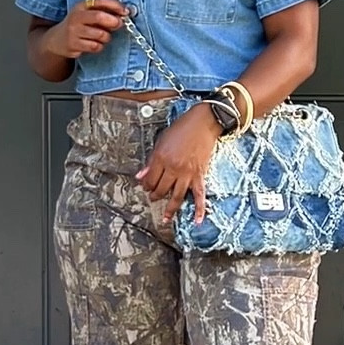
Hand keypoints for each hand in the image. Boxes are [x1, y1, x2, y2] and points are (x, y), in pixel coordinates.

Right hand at [47, 0, 128, 59]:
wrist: (57, 40)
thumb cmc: (79, 26)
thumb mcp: (88, 14)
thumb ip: (104, 12)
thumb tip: (126, 13)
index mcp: (81, 6)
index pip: (100, 1)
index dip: (115, 5)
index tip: (125, 11)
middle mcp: (76, 16)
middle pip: (99, 16)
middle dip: (113, 21)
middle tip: (119, 24)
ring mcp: (74, 31)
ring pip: (100, 34)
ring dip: (106, 37)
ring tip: (103, 36)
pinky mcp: (73, 44)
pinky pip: (95, 46)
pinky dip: (99, 46)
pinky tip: (94, 44)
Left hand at [136, 103, 219, 223]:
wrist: (203, 123)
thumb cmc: (181, 129)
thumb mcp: (161, 141)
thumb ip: (151, 161)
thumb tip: (140, 176)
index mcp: (161, 158)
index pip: (150, 179)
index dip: (146, 186)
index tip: (146, 187)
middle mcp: (173, 168)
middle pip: (161, 189)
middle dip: (155, 196)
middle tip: (153, 198)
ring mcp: (187, 173)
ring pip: (176, 196)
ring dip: (170, 209)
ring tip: (165, 218)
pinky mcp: (200, 175)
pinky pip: (199, 196)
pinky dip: (199, 209)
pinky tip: (197, 221)